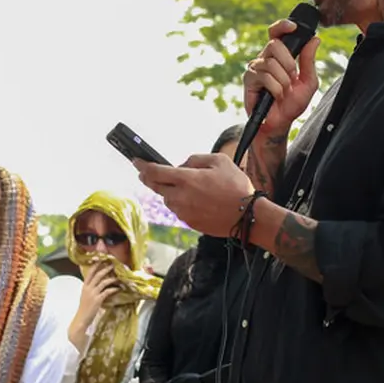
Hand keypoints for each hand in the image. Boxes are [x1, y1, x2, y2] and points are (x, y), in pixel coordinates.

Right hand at [79, 263, 119, 315]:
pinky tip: (118, 289)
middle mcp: (88, 288)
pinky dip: (113, 289)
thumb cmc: (84, 308)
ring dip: (111, 279)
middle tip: (112, 265)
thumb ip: (90, 288)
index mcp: (84, 286)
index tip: (101, 260)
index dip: (96, 265)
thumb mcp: (85, 295)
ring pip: (103, 282)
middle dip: (105, 269)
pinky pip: (107, 292)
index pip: (90, 273)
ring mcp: (92, 294)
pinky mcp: (98, 300)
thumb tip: (98, 282)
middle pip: (97, 275)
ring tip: (118, 277)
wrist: (81, 319)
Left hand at [135, 154, 255, 237]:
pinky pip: (178, 210)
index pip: (155, 172)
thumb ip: (195, 159)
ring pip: (167, 199)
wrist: (247, 216)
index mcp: (186, 179)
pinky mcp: (189, 222)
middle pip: (156, 187)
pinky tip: (195, 200)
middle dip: (148, 178)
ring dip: (169, 191)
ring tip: (184, 187)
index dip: (142, 166)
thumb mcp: (219, 161)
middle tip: (145, 173)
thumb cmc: (236, 186)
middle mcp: (180, 197)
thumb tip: (181, 166)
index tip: (136, 162)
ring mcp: (183, 212)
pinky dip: (180, 203)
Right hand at [243, 20, 320, 135]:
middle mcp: (265, 58)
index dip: (282, 26)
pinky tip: (275, 96)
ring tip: (283, 91)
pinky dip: (275, 88)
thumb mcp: (308, 81)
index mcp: (279, 56)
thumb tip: (315, 39)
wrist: (280, 123)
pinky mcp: (249, 79)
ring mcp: (255, 68)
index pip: (277, 33)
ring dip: (283, 80)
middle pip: (274, 44)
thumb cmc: (292, 104)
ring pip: (271, 63)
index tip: (293, 26)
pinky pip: (264, 76)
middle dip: (288, 63)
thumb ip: (309, 60)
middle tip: (292, 78)